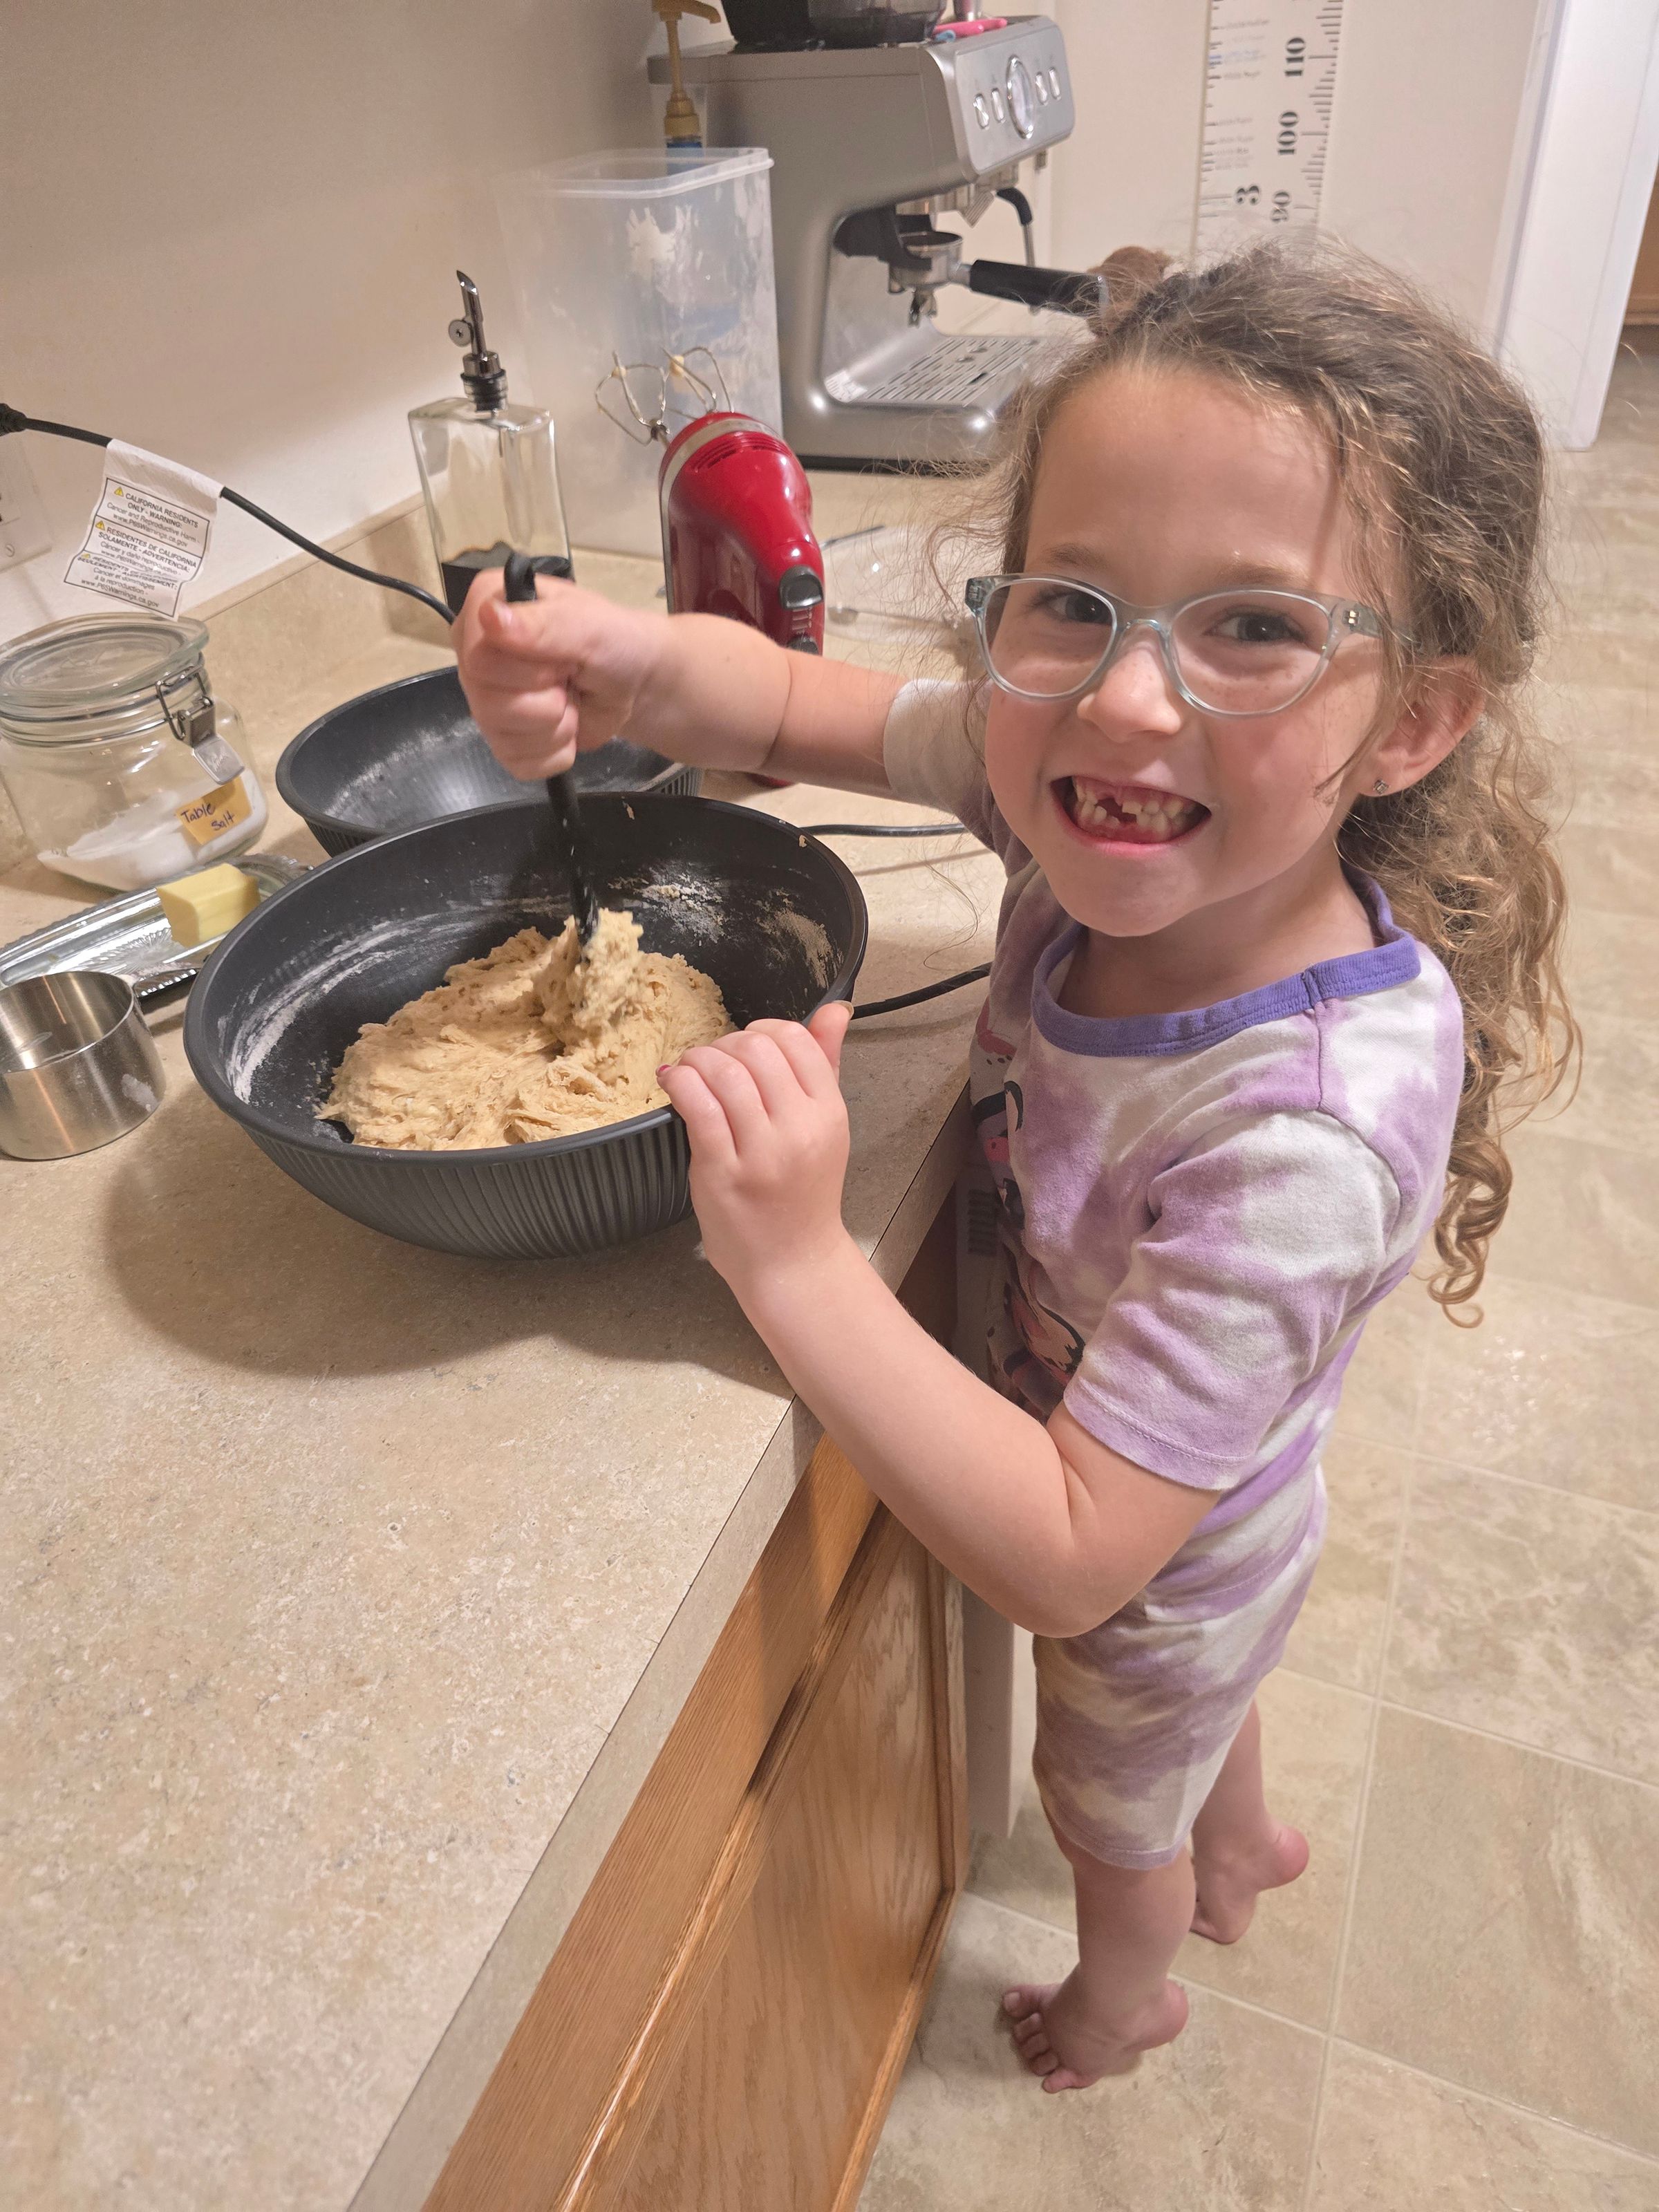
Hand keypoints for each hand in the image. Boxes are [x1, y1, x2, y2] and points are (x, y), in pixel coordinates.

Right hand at [454, 567, 669, 778]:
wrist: (634, 681)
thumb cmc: (611, 641)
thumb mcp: (586, 626)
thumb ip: (541, 624)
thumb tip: (489, 618)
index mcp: (485, 612)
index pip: (476, 656)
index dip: (523, 669)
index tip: (558, 661)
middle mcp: (475, 655)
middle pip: (486, 701)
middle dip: (545, 701)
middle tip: (569, 680)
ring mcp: (485, 701)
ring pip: (500, 735)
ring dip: (555, 726)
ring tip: (571, 702)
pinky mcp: (504, 741)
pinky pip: (517, 762)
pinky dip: (555, 752)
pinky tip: (567, 728)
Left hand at [658, 1005, 855, 1294]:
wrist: (793, 1263)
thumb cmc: (804, 1194)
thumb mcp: (825, 1126)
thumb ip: (825, 1065)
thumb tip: (836, 1008)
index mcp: (829, 1113)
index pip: (796, 1040)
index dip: (763, 1031)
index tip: (744, 1048)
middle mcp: (800, 1129)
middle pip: (758, 1050)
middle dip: (725, 1044)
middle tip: (712, 1062)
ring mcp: (762, 1153)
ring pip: (726, 1074)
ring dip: (698, 1059)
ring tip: (690, 1070)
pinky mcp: (724, 1173)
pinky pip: (698, 1107)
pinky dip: (680, 1082)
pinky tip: (673, 1083)